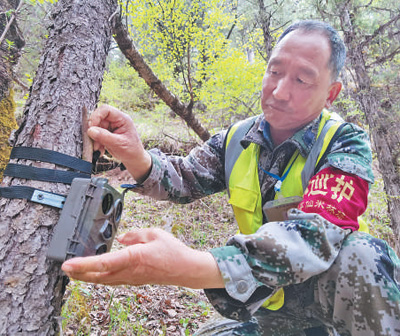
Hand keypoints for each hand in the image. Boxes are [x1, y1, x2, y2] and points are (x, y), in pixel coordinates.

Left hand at [61, 228, 223, 288]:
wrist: (185, 269)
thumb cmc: (172, 251)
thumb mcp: (155, 234)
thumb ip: (135, 235)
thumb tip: (121, 239)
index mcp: (134, 257)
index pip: (104, 263)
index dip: (83, 264)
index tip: (68, 264)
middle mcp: (130, 271)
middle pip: (98, 276)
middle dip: (79, 274)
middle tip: (64, 268)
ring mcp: (132, 279)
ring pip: (104, 281)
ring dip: (87, 277)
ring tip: (74, 272)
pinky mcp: (134, 281)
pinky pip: (112, 281)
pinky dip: (100, 278)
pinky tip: (96, 274)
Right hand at [88, 104, 151, 180]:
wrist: (134, 159)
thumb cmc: (131, 150)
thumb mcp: (119, 144)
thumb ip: (105, 137)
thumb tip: (90, 130)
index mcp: (122, 119)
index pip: (106, 110)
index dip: (96, 116)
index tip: (91, 127)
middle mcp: (116, 121)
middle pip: (98, 118)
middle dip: (94, 130)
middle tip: (93, 141)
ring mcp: (110, 127)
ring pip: (95, 128)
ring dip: (94, 138)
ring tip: (98, 149)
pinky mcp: (106, 134)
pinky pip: (96, 135)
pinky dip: (96, 143)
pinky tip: (100, 150)